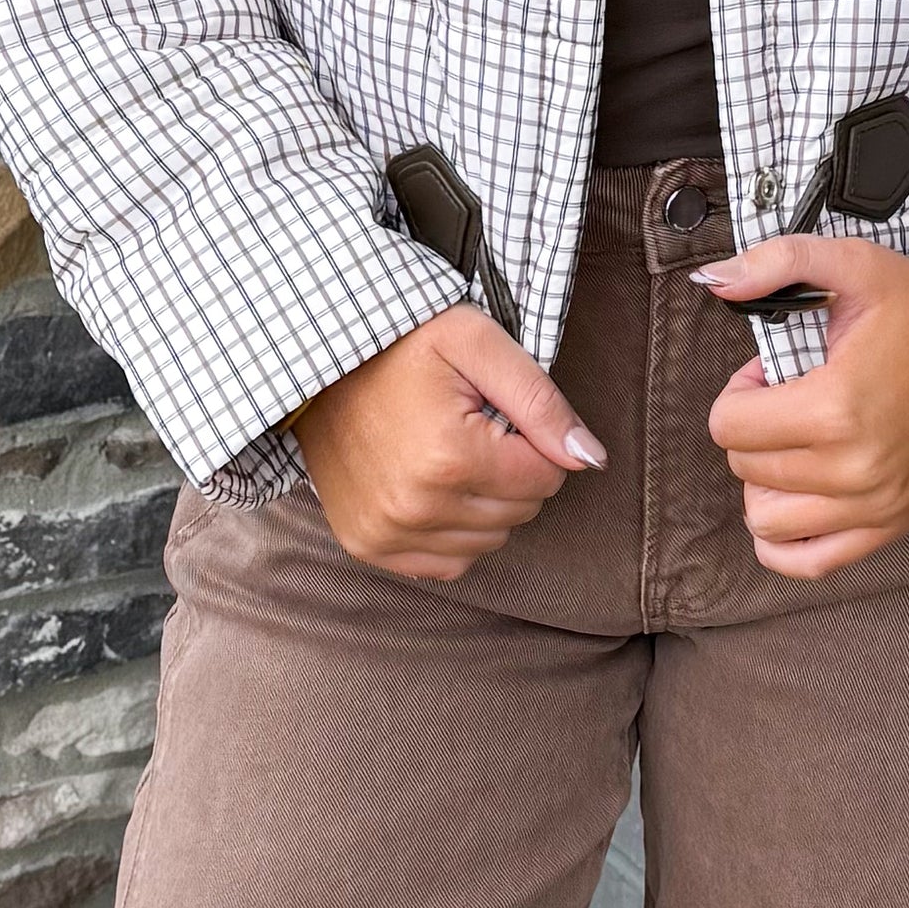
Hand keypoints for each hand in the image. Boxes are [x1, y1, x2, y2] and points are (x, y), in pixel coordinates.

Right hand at [292, 304, 606, 581]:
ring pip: (490, 541)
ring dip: (485, 502)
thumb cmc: (403, 345)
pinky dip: (453, 531)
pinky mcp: (369, 546)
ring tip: (447, 452)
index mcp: (450, 457)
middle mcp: (416, 508)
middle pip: (521, 512)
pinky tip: (432, 486)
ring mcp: (387, 534)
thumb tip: (590, 459)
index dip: (534, 440)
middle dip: (512, 470)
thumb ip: (541, 402)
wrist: (318, 364)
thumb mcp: (478, 343)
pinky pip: (448, 564)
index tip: (496, 411)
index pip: (547, 477)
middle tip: (471, 426)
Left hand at [699, 237, 908, 578]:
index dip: (739, 392)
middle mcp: (855, 468)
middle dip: (753, 427)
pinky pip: (811, 562)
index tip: (770, 374)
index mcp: (835, 408)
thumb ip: (774, 263)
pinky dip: (786, 540)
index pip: (728, 426)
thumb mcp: (851, 263)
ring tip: (797, 440)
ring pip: (766, 520)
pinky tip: (794, 498)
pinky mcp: (897, 522)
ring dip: (765, 479)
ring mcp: (877, 504)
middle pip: (744, 468)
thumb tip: (712, 280)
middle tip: (791, 396)